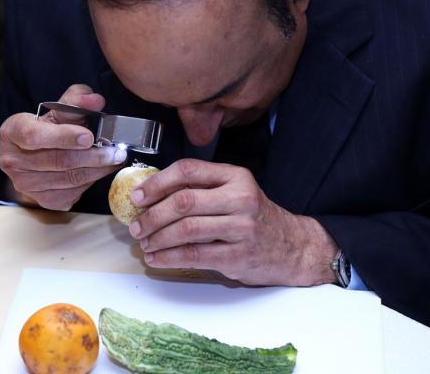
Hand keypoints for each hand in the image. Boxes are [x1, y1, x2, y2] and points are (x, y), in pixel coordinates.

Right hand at [0, 84, 126, 209]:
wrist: (36, 155)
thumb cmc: (49, 128)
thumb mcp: (59, 109)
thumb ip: (77, 100)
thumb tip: (96, 100)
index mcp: (12, 132)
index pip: (35, 136)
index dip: (63, 137)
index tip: (89, 136)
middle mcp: (13, 161)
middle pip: (58, 161)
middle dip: (93, 155)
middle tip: (116, 150)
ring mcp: (26, 184)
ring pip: (69, 178)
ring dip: (98, 169)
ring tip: (115, 159)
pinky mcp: (44, 200)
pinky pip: (73, 192)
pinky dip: (91, 181)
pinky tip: (101, 170)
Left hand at [128, 159, 337, 285]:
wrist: (294, 247)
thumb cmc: (256, 218)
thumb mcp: (236, 192)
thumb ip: (202, 189)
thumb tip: (152, 195)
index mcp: (235, 176)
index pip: (189, 170)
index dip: (157, 182)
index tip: (138, 195)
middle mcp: (240, 197)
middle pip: (183, 201)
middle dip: (151, 215)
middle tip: (135, 226)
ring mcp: (241, 227)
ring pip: (186, 229)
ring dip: (157, 238)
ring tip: (144, 243)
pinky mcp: (238, 255)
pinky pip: (194, 255)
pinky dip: (169, 257)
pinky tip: (157, 258)